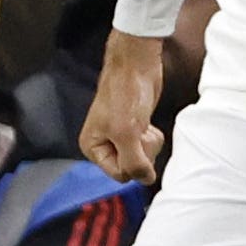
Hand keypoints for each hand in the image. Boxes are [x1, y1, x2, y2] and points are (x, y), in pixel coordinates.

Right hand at [79, 28, 168, 182]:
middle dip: (142, 153)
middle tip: (139, 131)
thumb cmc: (124, 93)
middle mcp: (104, 144)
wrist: (136, 65)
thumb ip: (134, 162)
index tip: (134, 142)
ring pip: (141, 158)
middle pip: (131, 168)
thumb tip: (146, 180)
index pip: (119, 174)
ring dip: (149, 145)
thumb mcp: (126, 134)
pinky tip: (147, 123)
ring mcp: (120, 137)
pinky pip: (148, 146)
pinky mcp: (134, 129)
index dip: (133, 163)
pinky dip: (152, 137)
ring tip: (143, 125)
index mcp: (93, 147)